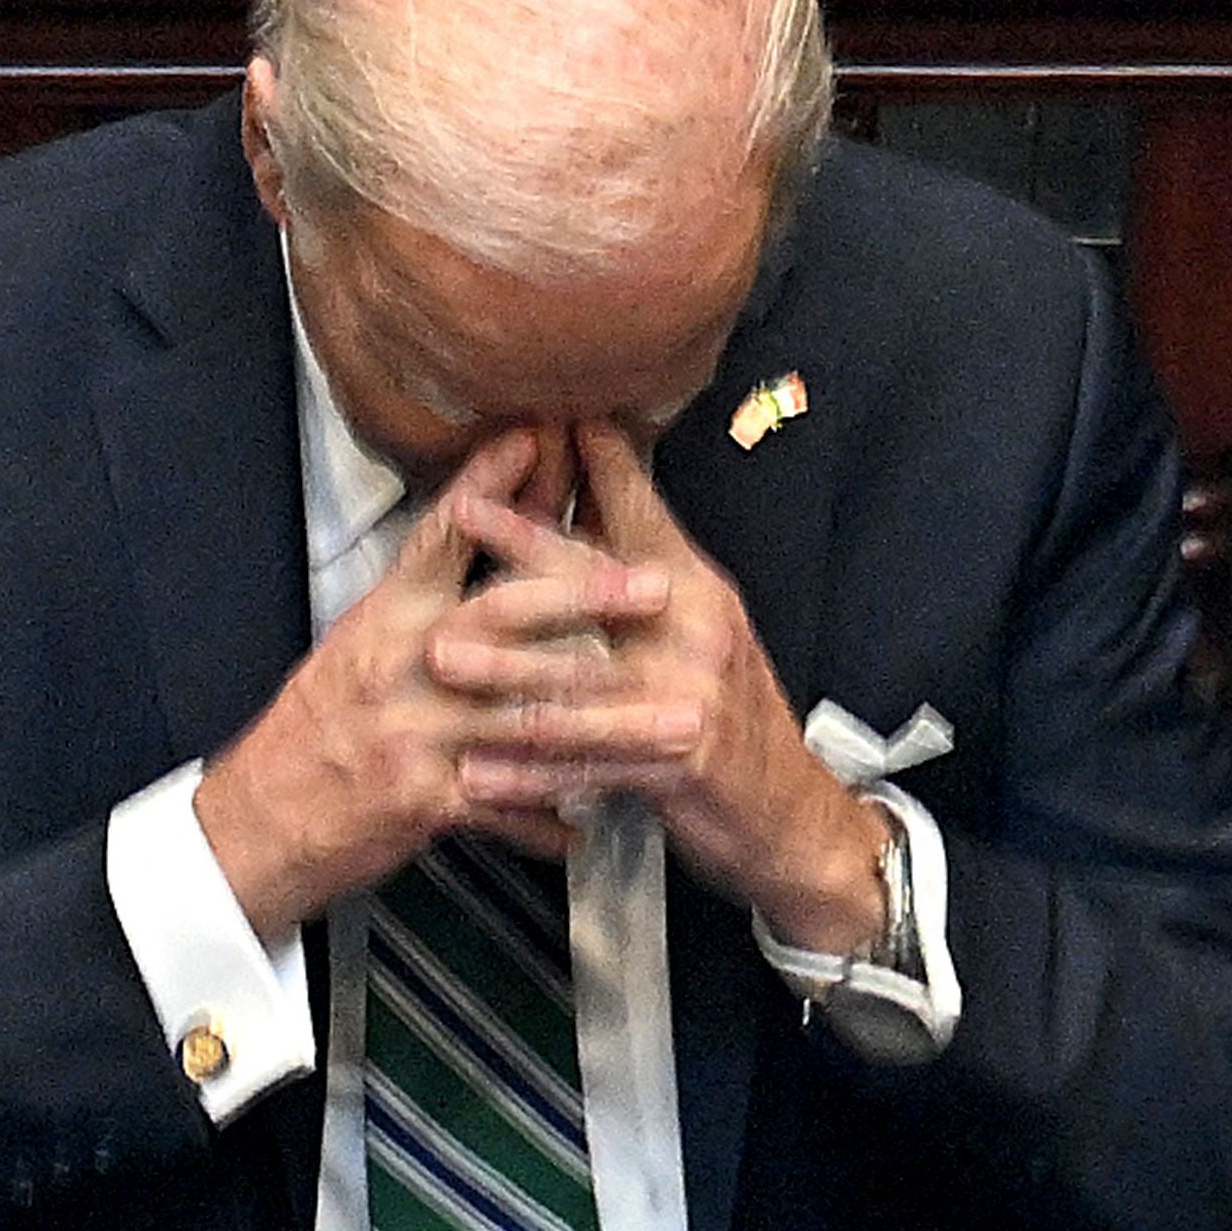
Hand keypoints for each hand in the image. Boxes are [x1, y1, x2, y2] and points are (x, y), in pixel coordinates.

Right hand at [194, 427, 674, 941]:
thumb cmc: (313, 733)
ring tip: (672, 722)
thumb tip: (474, 537)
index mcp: (383, 620)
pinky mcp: (420, 798)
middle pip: (502, 616)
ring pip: (526, 719)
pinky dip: (546, 818)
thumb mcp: (355, 647)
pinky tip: (587, 826)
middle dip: (587, 597)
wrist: (256, 820)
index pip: (439, 538)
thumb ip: (420, 599)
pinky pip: (502, 805)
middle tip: (657, 587)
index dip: (488, 487)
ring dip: (608, 723)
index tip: (536, 438)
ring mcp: (412, 731)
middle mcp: (399, 664)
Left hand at [430, 421, 889, 955]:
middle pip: (598, 580)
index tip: (551, 416)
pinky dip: (528, 773)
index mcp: (698, 588)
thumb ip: (639, 572)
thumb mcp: (698, 629)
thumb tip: (586, 502)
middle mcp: (696, 630)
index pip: (642, 513)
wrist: (790, 814)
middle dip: (524, 542)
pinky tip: (478, 771)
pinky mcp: (678, 763)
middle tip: (463, 510)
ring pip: (579, 676)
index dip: (599, 464)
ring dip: (503, 668)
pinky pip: (586, 764)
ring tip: (441, 655)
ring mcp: (688, 696)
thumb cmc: (731, 715)